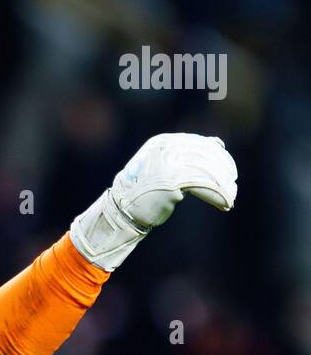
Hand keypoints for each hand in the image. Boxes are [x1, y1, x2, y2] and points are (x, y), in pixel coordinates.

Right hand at [112, 133, 236, 229]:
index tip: (229, 170)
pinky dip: (216, 195)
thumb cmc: (144, 193)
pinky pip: (202, 185)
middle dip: (222, 171)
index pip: (198, 144)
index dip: (217, 156)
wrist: (121, 211)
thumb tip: (218, 143)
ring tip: (230, 198)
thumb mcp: (164, 167)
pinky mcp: (171, 181)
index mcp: (162, 143)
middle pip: (204, 156)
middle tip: (232, 185)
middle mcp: (165, 149)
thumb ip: (186, 155)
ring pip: (206, 171)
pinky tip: (224, 204)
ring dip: (222, 186)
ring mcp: (167, 163)